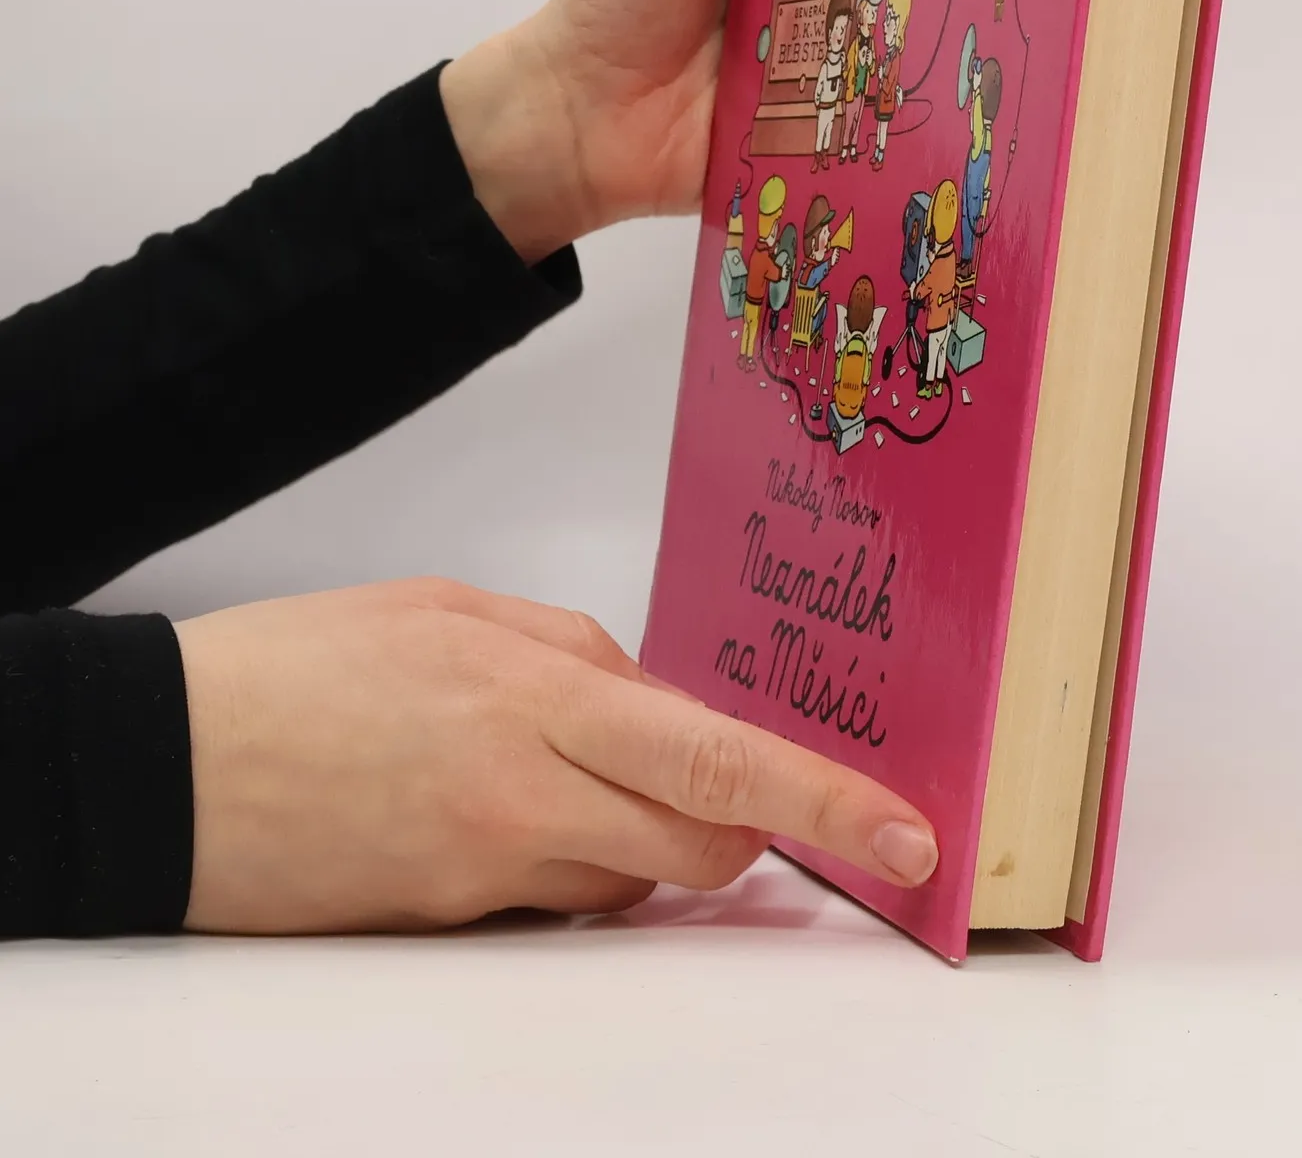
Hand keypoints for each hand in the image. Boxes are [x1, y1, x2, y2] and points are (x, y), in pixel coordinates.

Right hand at [176, 577, 937, 932]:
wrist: (160, 764)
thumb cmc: (303, 666)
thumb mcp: (457, 611)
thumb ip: (577, 653)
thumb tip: (656, 699)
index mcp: (540, 693)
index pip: (722, 764)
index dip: (828, 804)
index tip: (907, 837)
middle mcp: (528, 794)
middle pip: (703, 850)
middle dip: (741, 834)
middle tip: (719, 790)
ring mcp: (487, 872)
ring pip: (630, 880)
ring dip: (636, 839)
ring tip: (544, 770)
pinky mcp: (448, 923)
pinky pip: (552, 902)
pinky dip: (561, 860)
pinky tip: (488, 805)